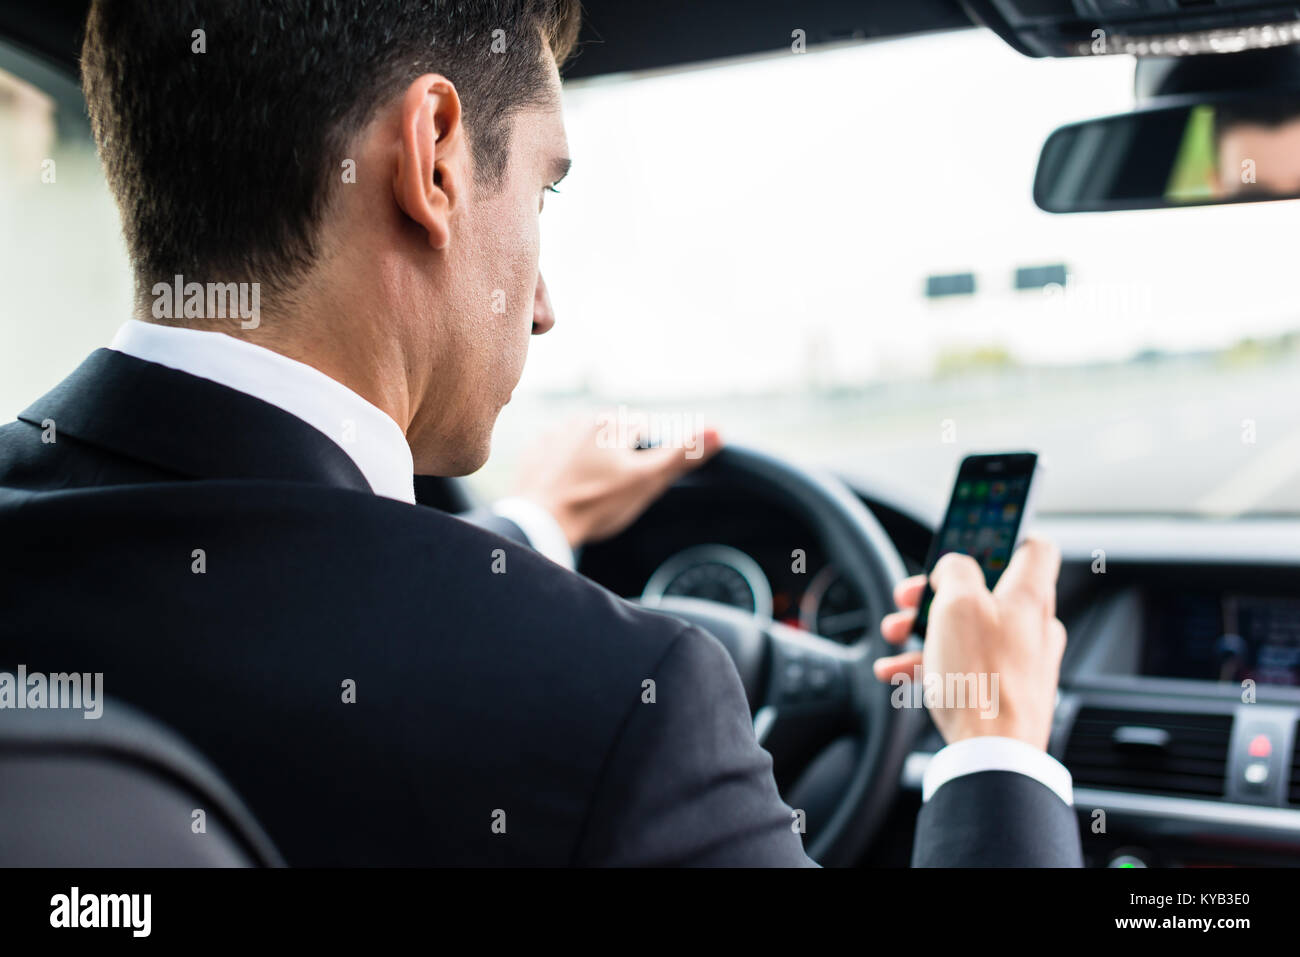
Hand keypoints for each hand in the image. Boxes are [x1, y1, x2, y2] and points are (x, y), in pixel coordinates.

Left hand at [510, 412, 722, 547]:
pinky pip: (560, 453)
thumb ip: (681, 455)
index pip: (646, 431)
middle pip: (616, 436)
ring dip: (595, 460)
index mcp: (610, 422)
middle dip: (622, 459)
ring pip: (588, 442)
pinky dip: (568, 466)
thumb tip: (719, 429)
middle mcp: (580, 419)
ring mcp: (554, 434)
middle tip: (616, 492)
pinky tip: (570, 488)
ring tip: (593, 492)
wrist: (539, 522)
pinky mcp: (535, 452)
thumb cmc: (595, 504)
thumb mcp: (646, 481)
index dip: (648, 458)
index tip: (638, 481)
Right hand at [871, 539, 1066, 749]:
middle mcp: (1032, 626)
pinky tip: (897, 671)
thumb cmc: (982, 680)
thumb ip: (955, 571)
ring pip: (969, 628)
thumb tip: (954, 564)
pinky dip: (931, 661)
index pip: (1033, 546)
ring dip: (926, 626)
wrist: (993, 754)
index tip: (973, 534)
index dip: (1003, 533)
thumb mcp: (957, 605)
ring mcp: (1019, 661)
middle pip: (985, 589)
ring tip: (894, 635)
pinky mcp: (1004, 690)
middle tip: (910, 596)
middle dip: (939, 589)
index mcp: (1029, 597)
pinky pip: (964, 664)